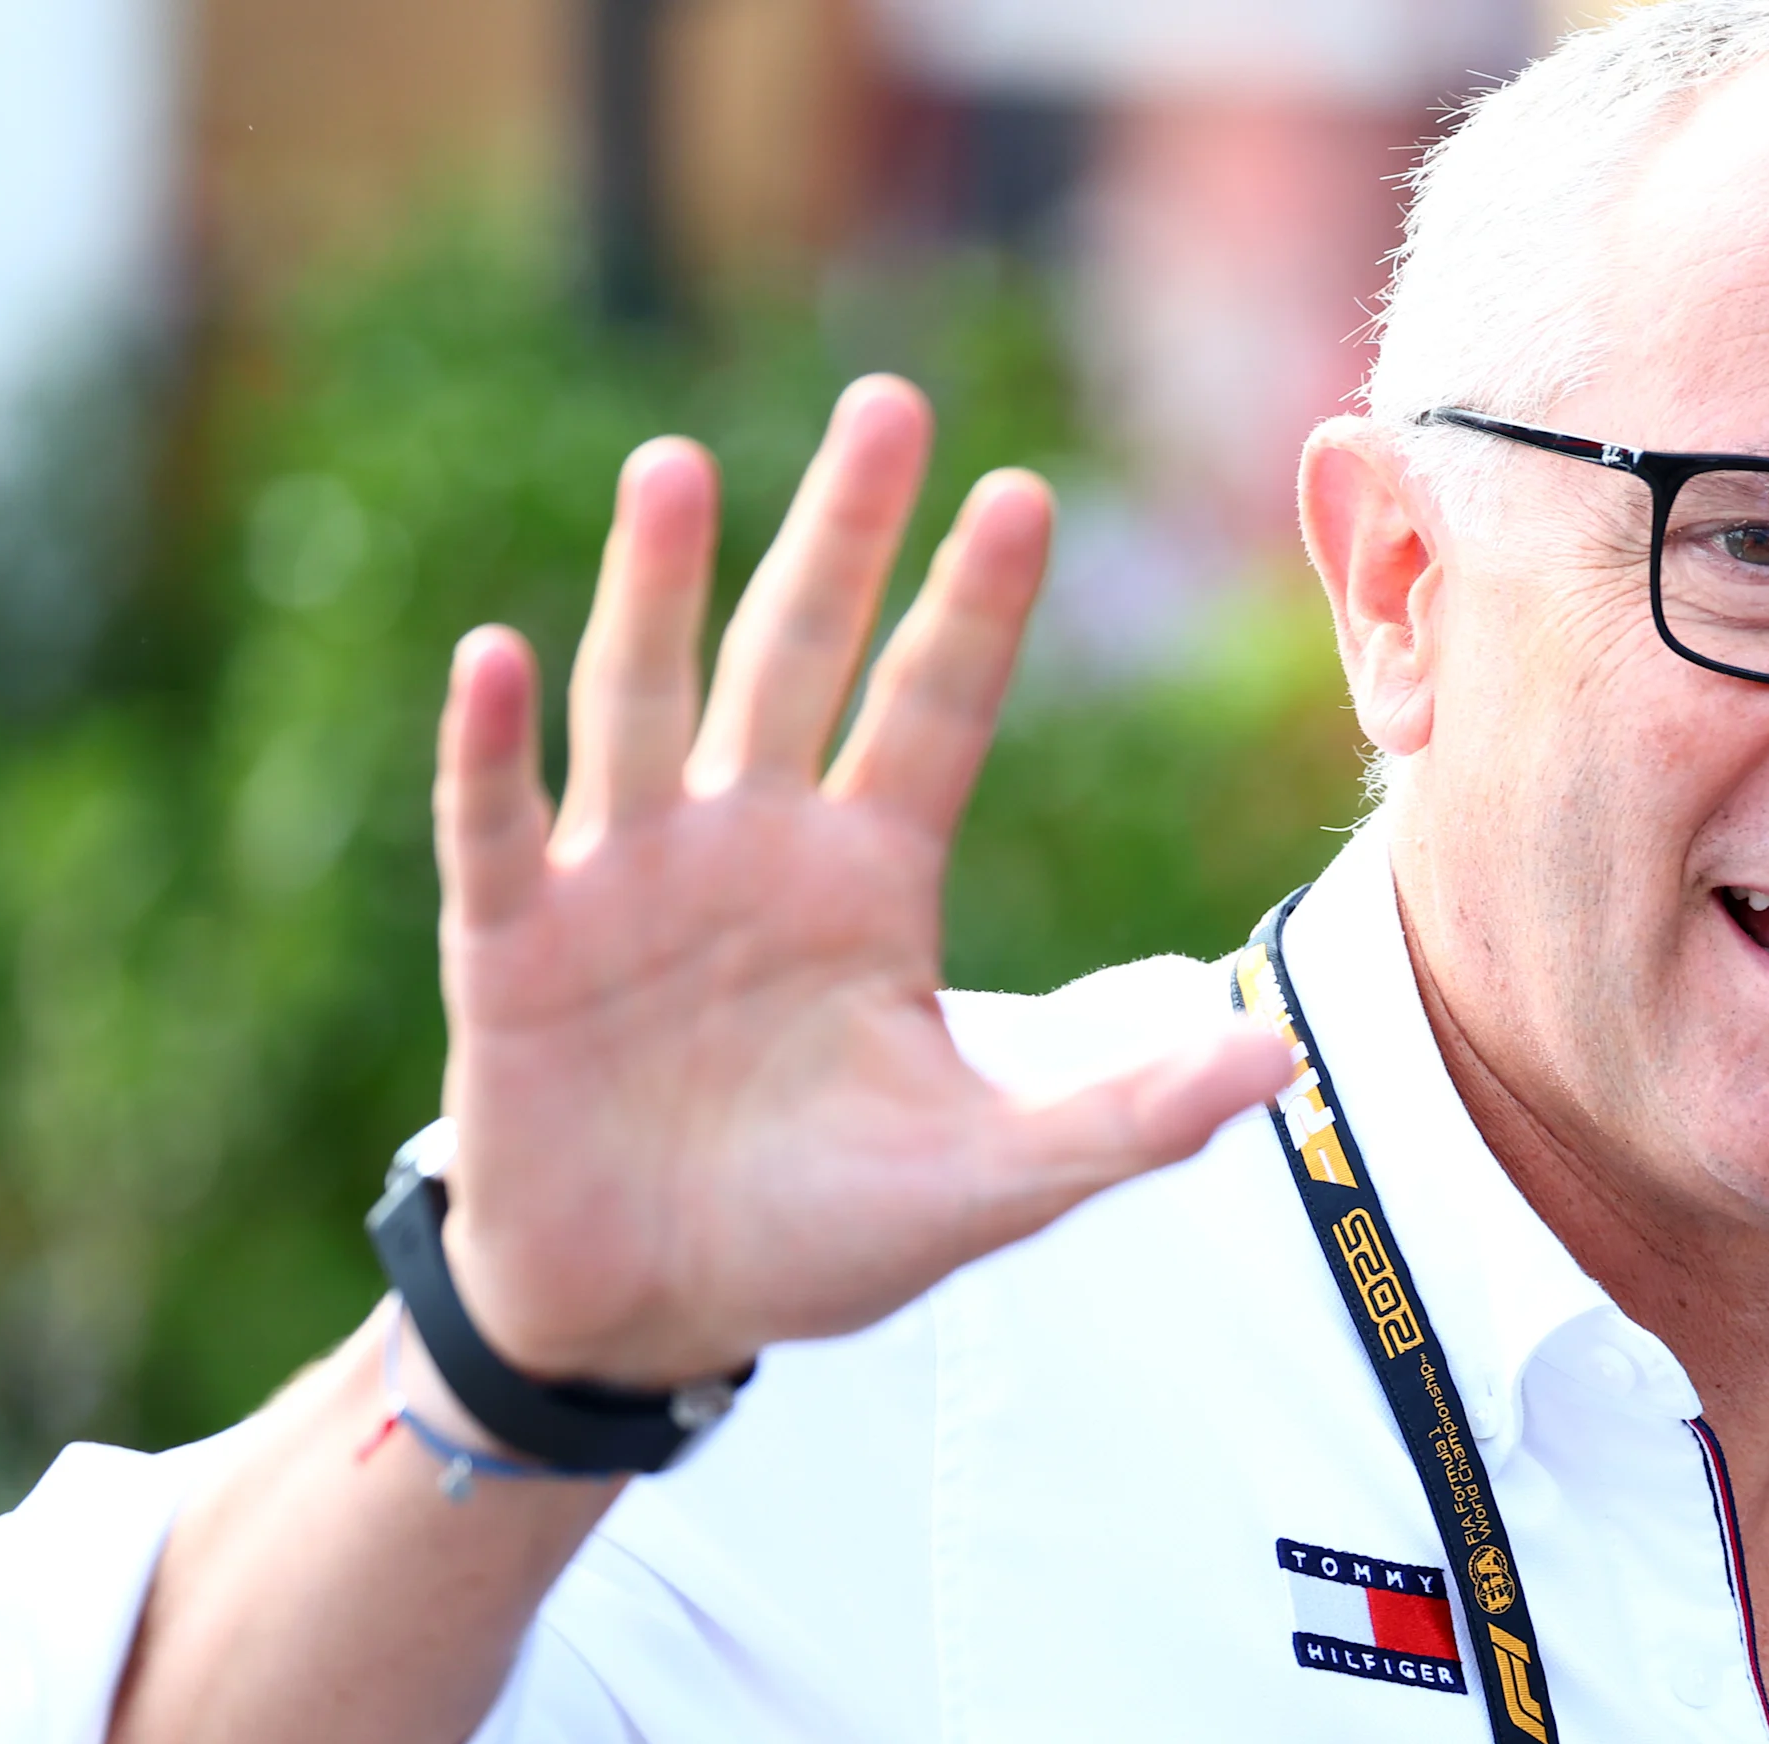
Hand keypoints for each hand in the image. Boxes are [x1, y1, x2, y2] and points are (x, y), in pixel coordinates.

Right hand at [431, 376, 1289, 1385]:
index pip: (934, 711)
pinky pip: (501, 829)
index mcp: (869, 878)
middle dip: (841, 536)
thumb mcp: (991, 1182)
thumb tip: (1276, 1067)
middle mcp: (752, 845)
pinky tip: (493, 657)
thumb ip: (1121, 1118)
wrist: (649, 1315)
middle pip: (799, 658)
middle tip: (887, 402)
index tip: (1023, 490)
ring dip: (655, 591)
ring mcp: (626, 882)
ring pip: (646, 704)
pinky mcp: (514, 946)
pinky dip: (493, 750)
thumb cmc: (820, 1232)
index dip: (974, 607)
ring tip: (674, 466)